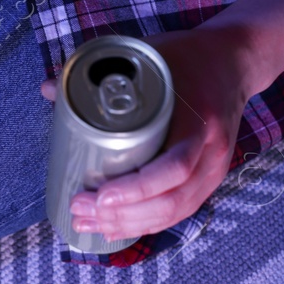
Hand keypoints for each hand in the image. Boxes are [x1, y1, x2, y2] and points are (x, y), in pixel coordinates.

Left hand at [52, 26, 257, 241]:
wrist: (236, 60)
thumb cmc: (190, 56)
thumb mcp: (151, 57)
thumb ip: (102, 71)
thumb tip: (48, 88)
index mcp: (200, 122)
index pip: (174, 169)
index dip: (136, 189)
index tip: (100, 194)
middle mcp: (212, 153)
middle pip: (170, 201)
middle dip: (122, 214)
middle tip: (80, 209)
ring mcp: (214, 169)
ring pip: (174, 213)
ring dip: (130, 225)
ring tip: (89, 223)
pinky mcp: (209, 177)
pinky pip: (179, 210)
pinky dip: (147, 223)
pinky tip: (117, 227)